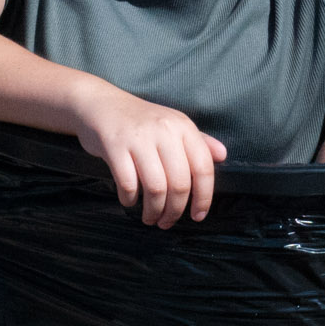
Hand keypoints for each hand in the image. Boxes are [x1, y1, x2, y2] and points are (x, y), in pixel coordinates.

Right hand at [73, 85, 227, 228]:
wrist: (102, 104)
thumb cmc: (141, 121)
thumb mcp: (173, 125)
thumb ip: (199, 141)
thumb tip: (223, 156)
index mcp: (183, 126)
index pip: (203, 168)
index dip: (204, 197)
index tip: (198, 216)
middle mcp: (164, 130)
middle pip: (179, 183)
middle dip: (175, 211)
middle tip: (167, 222)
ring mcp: (139, 138)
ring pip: (156, 188)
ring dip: (153, 211)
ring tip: (150, 217)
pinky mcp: (115, 145)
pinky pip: (128, 184)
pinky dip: (130, 199)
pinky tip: (129, 200)